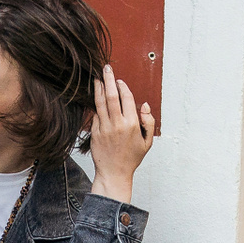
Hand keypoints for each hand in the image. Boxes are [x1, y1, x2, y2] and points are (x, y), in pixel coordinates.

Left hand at [87, 65, 155, 202]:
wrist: (114, 173)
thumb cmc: (132, 158)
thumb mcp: (147, 142)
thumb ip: (149, 122)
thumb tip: (144, 106)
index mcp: (132, 124)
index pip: (127, 98)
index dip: (123, 86)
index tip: (119, 80)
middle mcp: (117, 124)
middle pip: (111, 95)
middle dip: (108, 79)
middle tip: (106, 68)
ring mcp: (104, 128)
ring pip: (100, 102)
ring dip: (98, 88)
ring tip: (96, 78)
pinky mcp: (94, 133)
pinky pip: (95, 115)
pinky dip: (95, 105)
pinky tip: (94, 97)